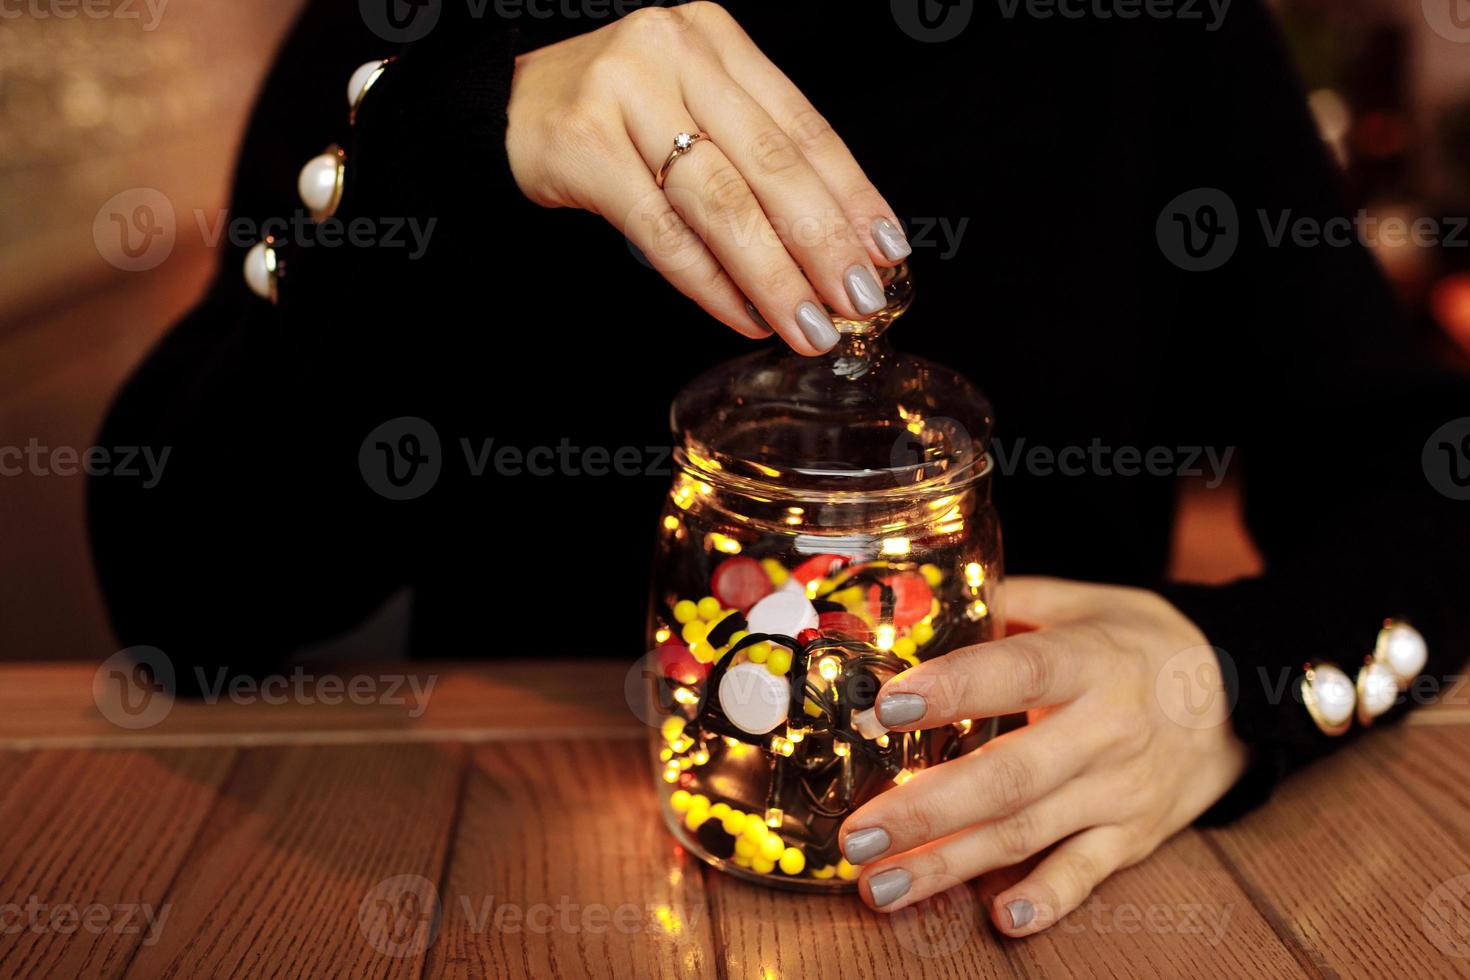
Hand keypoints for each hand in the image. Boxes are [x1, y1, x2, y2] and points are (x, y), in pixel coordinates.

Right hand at [505, 2, 909, 354]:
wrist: (504, 109)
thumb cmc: (612, 118)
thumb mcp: (689, 111)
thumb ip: (752, 157)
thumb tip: (836, 246)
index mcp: (716, 41)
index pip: (802, 126)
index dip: (852, 194)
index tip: (888, 250)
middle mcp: (675, 53)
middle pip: (770, 164)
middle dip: (824, 242)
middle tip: (858, 298)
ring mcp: (624, 93)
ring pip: (721, 201)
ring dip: (774, 274)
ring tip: (810, 324)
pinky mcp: (583, 143)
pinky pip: (661, 230)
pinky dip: (709, 281)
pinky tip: (744, 316)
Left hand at [840, 576, 1249, 934]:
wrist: (1239, 697)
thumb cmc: (1137, 642)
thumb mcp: (1082, 602)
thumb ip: (1006, 601)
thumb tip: (917, 603)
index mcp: (1087, 660)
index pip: (1015, 673)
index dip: (953, 689)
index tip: (885, 707)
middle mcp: (1105, 729)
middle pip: (1009, 776)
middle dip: (926, 810)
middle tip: (857, 834)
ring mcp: (1120, 790)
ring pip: (1028, 833)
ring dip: (949, 866)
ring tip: (880, 885)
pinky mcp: (1134, 836)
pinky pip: (1086, 874)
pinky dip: (1045, 900)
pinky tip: (998, 920)